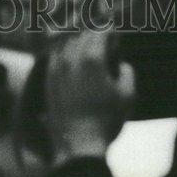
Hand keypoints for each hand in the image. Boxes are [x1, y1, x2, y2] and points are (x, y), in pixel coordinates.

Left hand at [46, 29, 134, 167]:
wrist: (80, 145)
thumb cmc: (106, 121)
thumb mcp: (128, 96)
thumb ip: (127, 72)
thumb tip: (121, 65)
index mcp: (92, 59)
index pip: (100, 32)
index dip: (110, 31)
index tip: (116, 36)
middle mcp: (72, 58)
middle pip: (83, 35)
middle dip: (95, 35)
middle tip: (104, 43)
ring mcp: (57, 68)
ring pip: (67, 43)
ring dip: (79, 42)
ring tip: (88, 51)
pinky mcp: (48, 79)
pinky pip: (55, 56)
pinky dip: (64, 54)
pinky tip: (71, 61)